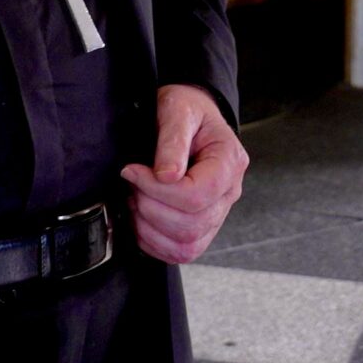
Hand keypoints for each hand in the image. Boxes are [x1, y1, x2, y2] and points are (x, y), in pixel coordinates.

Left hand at [121, 84, 247, 263]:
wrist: (190, 116)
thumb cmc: (186, 110)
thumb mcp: (177, 109)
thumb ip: (173, 140)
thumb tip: (166, 176)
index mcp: (229, 162)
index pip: (199, 194)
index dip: (159, 189)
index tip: (133, 171)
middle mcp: (229, 192)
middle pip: (192, 224)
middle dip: (151, 207)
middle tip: (133, 184)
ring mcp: (217, 214)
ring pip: (186, 245)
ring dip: (149, 227)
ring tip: (136, 199)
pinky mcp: (201, 228)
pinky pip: (180, 253)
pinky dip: (153, 242)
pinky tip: (141, 216)